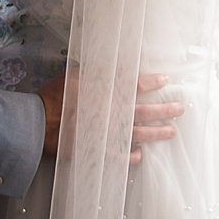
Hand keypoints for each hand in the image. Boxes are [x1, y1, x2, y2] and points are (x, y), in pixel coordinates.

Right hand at [36, 71, 181, 162]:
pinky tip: (141, 155)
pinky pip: (119, 155)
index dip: (152, 82)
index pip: (135, 85)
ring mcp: (106, 133)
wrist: (37, 122)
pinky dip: (131, 156)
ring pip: (138, 133)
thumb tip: (112, 62)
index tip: (166, 80)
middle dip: (164, 110)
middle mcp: (111, 112)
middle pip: (144, 111)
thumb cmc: (54, 96)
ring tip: (171, 132)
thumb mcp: (75, 74)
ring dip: (156, 133)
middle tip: (180, 109)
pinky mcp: (97, 149)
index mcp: (106, 92)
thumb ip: (96, 70)